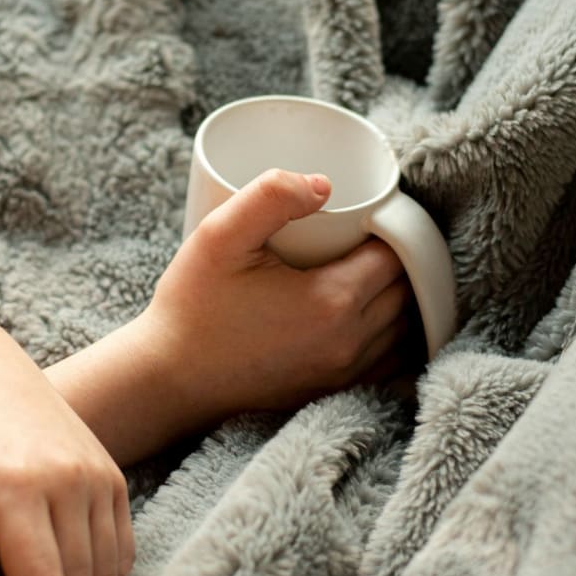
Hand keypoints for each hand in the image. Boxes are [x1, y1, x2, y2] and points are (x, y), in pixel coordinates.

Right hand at [138, 168, 411, 415]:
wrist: (169, 379)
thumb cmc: (191, 307)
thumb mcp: (219, 236)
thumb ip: (269, 196)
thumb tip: (324, 184)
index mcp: (331, 302)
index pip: (397, 254)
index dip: (392, 227)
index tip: (371, 212)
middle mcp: (348, 343)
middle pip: (406, 290)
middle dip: (398, 257)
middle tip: (369, 232)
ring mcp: (343, 374)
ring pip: (404, 326)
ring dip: (398, 295)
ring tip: (371, 265)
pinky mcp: (333, 391)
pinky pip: (389, 361)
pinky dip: (391, 333)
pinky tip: (371, 311)